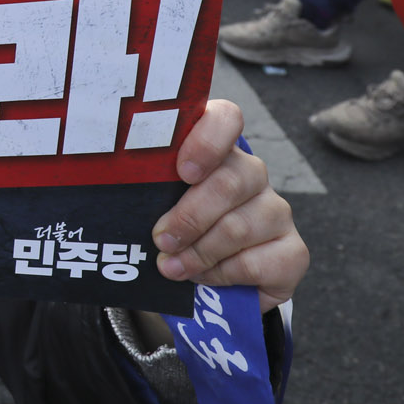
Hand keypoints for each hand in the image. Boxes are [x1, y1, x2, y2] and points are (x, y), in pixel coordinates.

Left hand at [150, 100, 307, 313]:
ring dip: (199, 252)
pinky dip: (223, 274)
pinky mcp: (293, 252)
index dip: (207, 140)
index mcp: (216, 151)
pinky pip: (259, 262)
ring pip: (240, 225)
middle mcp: (252, 174)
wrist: (209, 285)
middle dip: (189, 216)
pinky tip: (204, 278)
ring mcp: (277, 212)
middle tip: (161, 240)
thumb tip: (110, 188)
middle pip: (231, 180)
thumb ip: (146, 189)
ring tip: (172, 268)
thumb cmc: (174, 231)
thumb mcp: (154, 205)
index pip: (226, 118)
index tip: (182, 170)